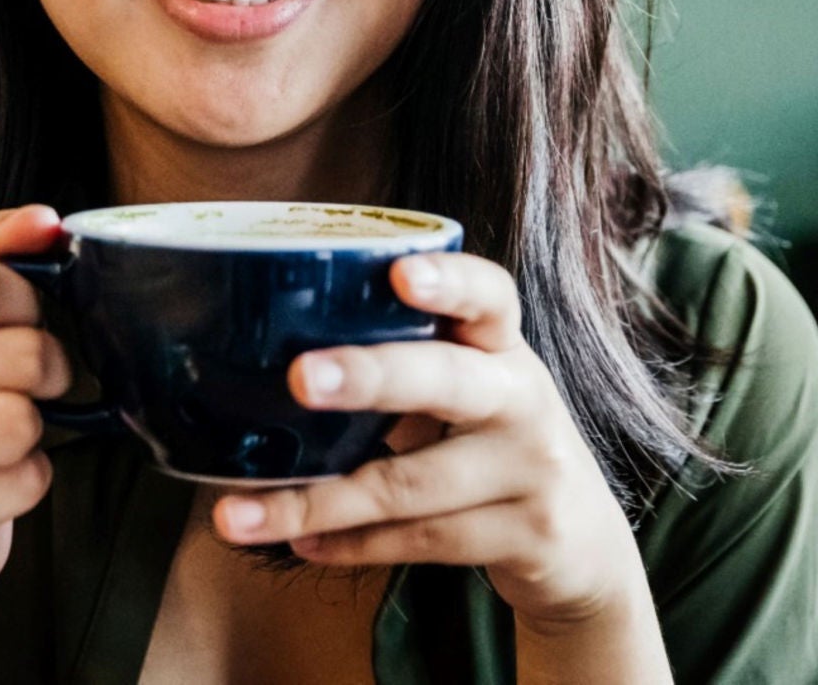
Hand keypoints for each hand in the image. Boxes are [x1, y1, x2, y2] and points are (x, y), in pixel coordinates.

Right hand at [0, 206, 72, 609]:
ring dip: (33, 434)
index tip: (22, 323)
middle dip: (45, 374)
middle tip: (31, 389)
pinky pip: (15, 487)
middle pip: (14, 355)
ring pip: (13, 423)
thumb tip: (43, 219)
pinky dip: (26, 486)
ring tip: (10, 437)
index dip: (26, 305)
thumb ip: (4, 257)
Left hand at [211, 253, 649, 629]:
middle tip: (300, 379)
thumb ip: (400, 361)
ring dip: (320, 502)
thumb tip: (258, 353)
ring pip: (413, 485)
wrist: (580, 538)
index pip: (489, 295)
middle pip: (447, 381)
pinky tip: (302, 543)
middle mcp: (524, 398)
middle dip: (370, 377)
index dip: (449, 281)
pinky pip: (422, 542)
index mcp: (502, 347)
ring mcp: (532, 470)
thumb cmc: (489, 441)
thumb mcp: (465, 388)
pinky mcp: (527, 536)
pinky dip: (352, 545)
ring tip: (238, 515)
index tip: (399, 271)